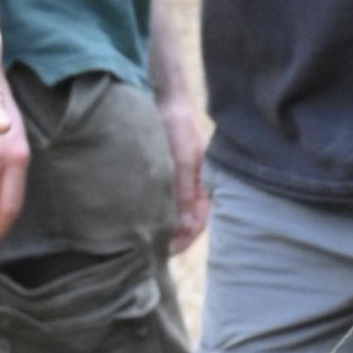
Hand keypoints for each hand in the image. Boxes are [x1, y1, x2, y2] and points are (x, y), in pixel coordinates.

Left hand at [159, 74, 208, 251]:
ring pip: (178, 212)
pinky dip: (160, 212)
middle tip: (154, 252)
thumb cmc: (178, 126)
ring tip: (148, 239)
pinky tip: (146, 217)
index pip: (199, 222)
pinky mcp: (171, 175)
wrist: (167, 100)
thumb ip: (183, 191)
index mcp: (206, 184)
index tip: (167, 250)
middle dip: (175, 237)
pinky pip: (168, 200)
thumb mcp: (181, 159)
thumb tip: (184, 226)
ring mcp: (184, 180)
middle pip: (189, 221)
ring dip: (166, 226)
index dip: (185, 239)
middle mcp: (197, 185)